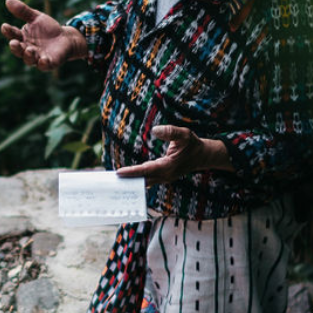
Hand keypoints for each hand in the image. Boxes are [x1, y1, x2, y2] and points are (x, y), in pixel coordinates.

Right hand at [1, 0, 86, 71]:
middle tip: (13, 43)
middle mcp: (27, 49)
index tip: (5, 26)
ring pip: (29, 59)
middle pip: (18, 50)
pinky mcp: (49, 63)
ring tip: (29, 50)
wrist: (65, 38)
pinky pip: (44, 66)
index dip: (8, 31)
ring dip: (28, 56)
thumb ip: (23, 11)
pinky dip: (43, 64)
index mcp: (22, 37)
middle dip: (15, 47)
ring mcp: (37, 57)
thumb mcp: (36, 17)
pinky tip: (43, 60)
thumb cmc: (48, 28)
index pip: (12, 34)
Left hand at [115, 125, 233, 185]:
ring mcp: (164, 178)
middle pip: (142, 180)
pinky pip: (147, 180)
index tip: (118, 173)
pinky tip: (126, 178)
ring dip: (131, 182)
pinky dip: (137, 180)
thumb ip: (170, 131)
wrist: (203, 156)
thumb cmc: (193, 144)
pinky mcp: (163, 177)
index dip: (132, 172)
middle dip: (127, 181)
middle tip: (109, 182)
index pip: (146, 170)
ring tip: (114, 181)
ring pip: (144, 182)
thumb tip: (155, 130)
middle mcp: (165, 175)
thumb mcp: (185, 134)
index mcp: (168, 167)